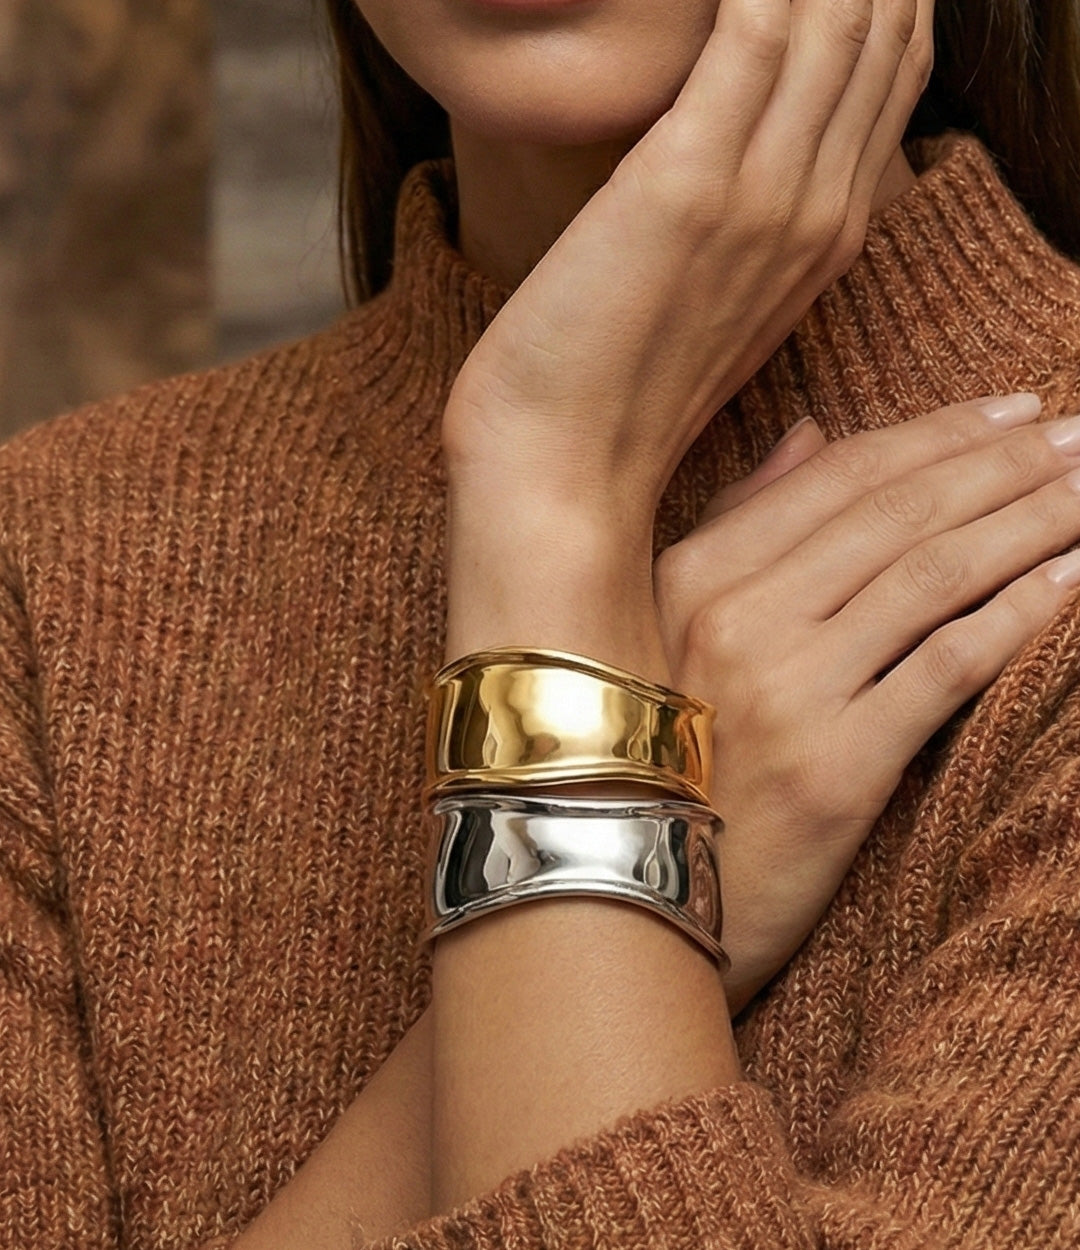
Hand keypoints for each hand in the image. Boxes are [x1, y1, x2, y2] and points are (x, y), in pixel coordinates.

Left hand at [444, 0, 933, 529]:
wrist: (559, 470)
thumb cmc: (613, 392)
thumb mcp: (706, 312)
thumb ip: (745, 237)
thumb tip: (747, 184)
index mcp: (825, 242)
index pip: (891, 78)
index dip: (878, 0)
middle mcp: (815, 211)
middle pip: (881, 33)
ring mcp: (760, 197)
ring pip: (834, 17)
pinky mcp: (686, 182)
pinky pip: (751, 30)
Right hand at [654, 394, 1079, 1011]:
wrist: (631, 892)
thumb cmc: (661, 755)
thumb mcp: (670, 623)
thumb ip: (738, 523)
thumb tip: (811, 431)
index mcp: (694, 574)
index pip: (840, 477)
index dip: (940, 434)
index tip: (1015, 410)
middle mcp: (738, 617)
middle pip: (900, 515)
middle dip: (1004, 465)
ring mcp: (788, 690)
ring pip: (934, 576)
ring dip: (1030, 524)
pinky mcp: (838, 768)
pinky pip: (948, 666)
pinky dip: (1020, 614)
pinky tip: (1074, 578)